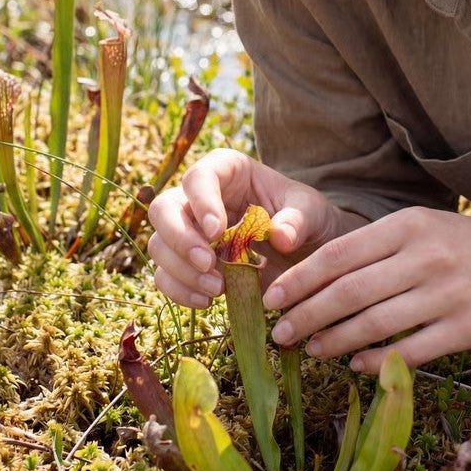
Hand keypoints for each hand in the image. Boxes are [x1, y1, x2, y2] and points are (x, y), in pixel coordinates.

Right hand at [146, 148, 365, 307]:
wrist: (306, 249)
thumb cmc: (305, 217)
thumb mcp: (311, 211)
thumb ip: (297, 219)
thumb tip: (280, 237)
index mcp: (227, 170)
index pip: (199, 176)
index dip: (201, 202)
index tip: (218, 231)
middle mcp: (199, 197)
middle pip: (163, 209)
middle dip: (180, 239)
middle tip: (208, 262)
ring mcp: (189, 230)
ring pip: (159, 245)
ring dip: (181, 270)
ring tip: (218, 288)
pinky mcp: (187, 262)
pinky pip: (165, 276)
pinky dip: (180, 290)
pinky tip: (208, 300)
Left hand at [261, 208, 470, 373]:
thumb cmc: (467, 245)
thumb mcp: (424, 227)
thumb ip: (376, 248)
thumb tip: (320, 279)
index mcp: (409, 224)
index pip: (340, 253)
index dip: (301, 278)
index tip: (273, 298)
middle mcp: (426, 255)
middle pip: (350, 291)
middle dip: (307, 314)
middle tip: (280, 333)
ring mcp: (448, 293)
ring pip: (375, 324)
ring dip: (335, 341)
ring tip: (311, 350)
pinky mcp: (467, 329)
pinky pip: (410, 350)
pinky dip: (376, 360)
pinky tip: (356, 364)